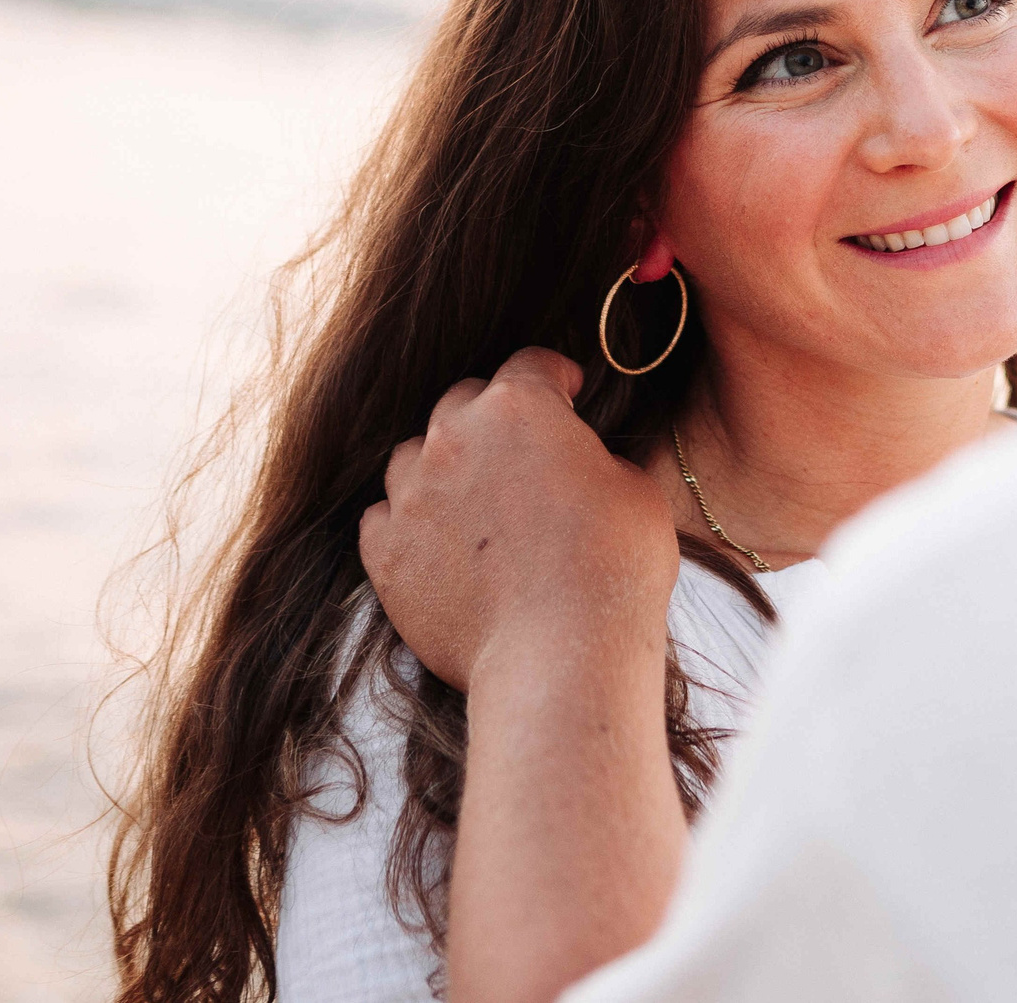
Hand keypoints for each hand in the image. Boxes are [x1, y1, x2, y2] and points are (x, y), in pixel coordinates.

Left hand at [360, 348, 679, 690]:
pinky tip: (437, 543)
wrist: (560, 652)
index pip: (531, 365)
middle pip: (463, 400)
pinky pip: (382, 518)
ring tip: (472, 499)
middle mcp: (453, 437)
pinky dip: (406, 522)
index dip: (555, 375)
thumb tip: (582, 465)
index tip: (567, 390)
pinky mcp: (386, 554)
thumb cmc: (613, 566)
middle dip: (493, 414)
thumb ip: (597, 459)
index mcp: (520, 407)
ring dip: (441, 465)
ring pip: (411, 455)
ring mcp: (411, 496)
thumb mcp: (634, 489)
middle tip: (522, 449)